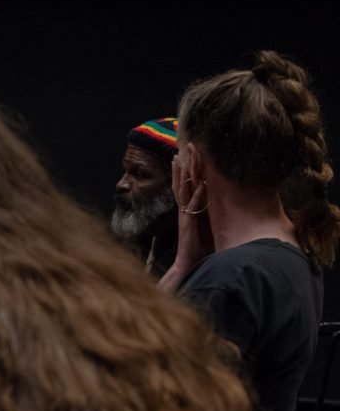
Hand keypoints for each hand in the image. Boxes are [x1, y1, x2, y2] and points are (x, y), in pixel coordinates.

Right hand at [171, 148, 213, 272]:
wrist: (188, 265)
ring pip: (183, 190)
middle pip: (184, 181)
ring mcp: (185, 216)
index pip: (189, 182)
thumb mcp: (209, 226)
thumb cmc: (200, 248)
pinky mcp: (188, 225)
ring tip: (185, 159)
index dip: (191, 167)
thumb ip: (214, 214)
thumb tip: (227, 203)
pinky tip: (202, 185)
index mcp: (190, 208)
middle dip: (187, 163)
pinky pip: (193, 207)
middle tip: (188, 145)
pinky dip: (197, 195)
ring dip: (185, 174)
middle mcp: (186, 209)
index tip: (192, 151)